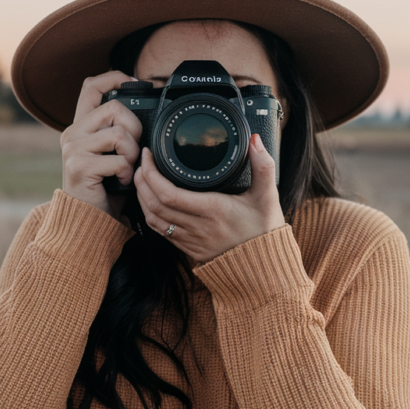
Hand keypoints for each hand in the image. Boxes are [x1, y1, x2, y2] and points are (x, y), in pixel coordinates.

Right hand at [60, 71, 142, 219]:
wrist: (88, 221)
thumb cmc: (106, 188)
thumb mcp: (111, 154)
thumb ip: (118, 132)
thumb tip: (146, 111)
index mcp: (80, 126)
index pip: (91, 86)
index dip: (114, 77)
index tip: (134, 83)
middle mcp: (72, 133)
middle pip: (115, 108)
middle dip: (134, 129)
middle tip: (132, 152)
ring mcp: (73, 149)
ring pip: (119, 133)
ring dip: (131, 155)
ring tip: (126, 170)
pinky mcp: (79, 166)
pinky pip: (118, 160)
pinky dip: (127, 174)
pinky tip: (120, 183)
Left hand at [134, 134, 284, 262]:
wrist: (264, 269)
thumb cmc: (264, 231)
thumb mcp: (267, 196)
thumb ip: (263, 166)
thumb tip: (255, 140)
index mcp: (213, 210)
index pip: (169, 194)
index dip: (151, 174)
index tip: (149, 156)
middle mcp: (198, 227)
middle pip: (154, 205)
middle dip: (142, 181)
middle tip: (142, 162)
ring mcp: (191, 240)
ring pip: (153, 219)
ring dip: (142, 198)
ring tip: (142, 178)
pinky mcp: (189, 249)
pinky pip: (161, 231)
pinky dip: (150, 214)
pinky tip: (150, 201)